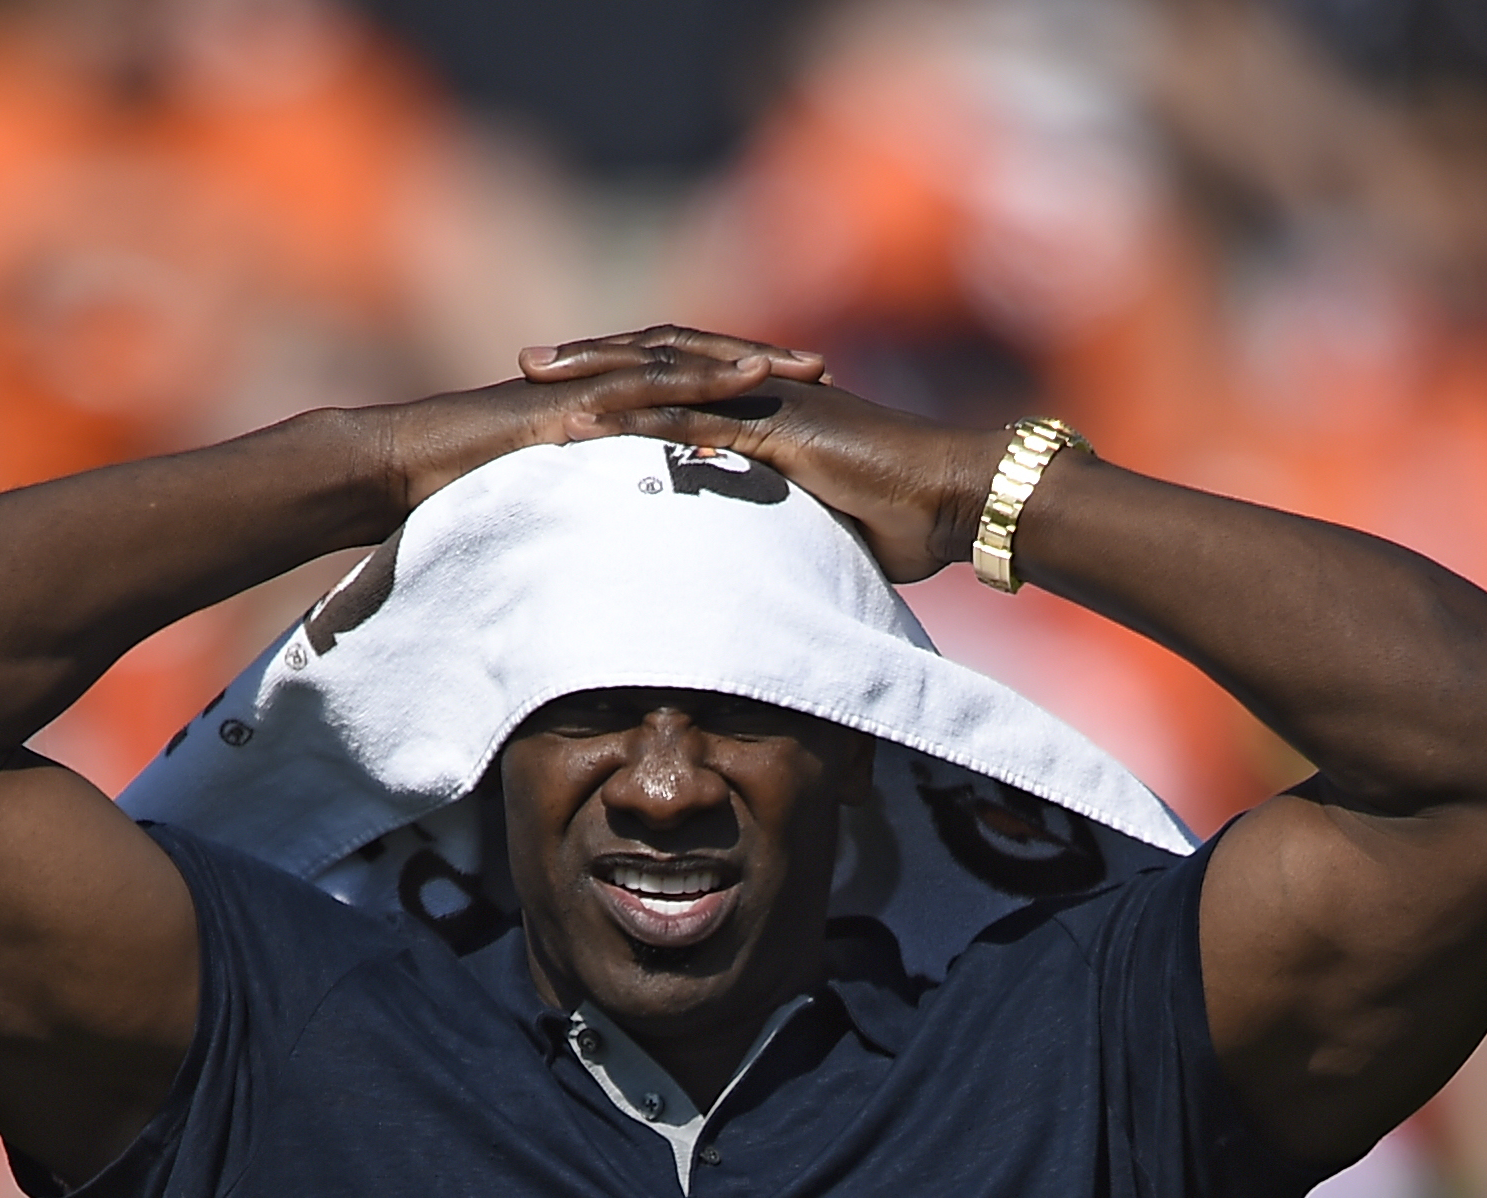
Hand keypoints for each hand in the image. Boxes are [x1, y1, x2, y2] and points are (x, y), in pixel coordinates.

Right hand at [364, 327, 831, 510]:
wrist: (399, 470)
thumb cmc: (456, 493)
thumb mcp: (542, 503)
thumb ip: (583, 507)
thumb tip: (617, 543)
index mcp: (597, 406)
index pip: (679, 388)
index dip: (738, 388)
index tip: (798, 397)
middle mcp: (599, 385)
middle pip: (693, 364)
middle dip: (759, 362)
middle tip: (826, 369)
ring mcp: (585, 388)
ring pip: (679, 363)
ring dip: (744, 361)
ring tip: (803, 366)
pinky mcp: (570, 402)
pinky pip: (644, 386)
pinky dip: (697, 382)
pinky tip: (743, 383)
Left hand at [535, 332, 1020, 583]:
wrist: (958, 495)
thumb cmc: (911, 515)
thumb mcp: (835, 517)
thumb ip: (795, 518)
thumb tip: (776, 551)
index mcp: (771, 401)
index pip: (682, 374)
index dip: (625, 373)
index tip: (572, 383)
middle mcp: (761, 389)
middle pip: (658, 357)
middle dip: (591, 358)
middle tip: (528, 364)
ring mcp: (768, 403)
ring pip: (664, 375)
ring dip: (597, 376)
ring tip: (540, 382)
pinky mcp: (777, 429)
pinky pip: (694, 418)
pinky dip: (639, 420)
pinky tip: (592, 426)